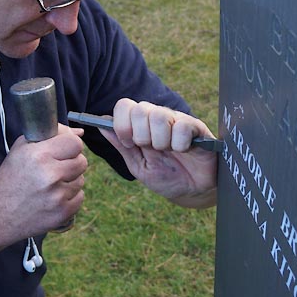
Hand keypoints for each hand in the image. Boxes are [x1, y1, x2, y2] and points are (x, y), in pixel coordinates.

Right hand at [0, 124, 87, 239]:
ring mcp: (57, 196)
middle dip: (72, 163)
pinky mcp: (62, 213)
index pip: (75, 143)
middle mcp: (49, 175)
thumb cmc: (10, 178)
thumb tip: (79, 132)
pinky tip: (52, 198)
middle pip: (82, 162)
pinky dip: (69, 198)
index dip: (72, 145)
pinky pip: (79, 198)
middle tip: (56, 168)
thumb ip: (51, 135)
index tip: (65, 150)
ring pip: (81, 180)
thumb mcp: (22, 149)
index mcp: (38, 155)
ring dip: (70, 181)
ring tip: (50, 185)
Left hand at [100, 99, 216, 207]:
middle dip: (141, 136)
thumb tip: (100, 125)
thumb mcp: (139, 165)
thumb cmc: (166, 177)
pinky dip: (180, 144)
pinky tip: (185, 150)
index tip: (129, 143)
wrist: (193, 191)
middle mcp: (158, 116)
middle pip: (139, 109)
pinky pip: (181, 127)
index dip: (122, 124)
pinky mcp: (196, 126)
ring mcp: (177, 120)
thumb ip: (121, 145)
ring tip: (169, 151)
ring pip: (158, 116)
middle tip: (152, 150)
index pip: (124, 106)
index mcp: (142, 123)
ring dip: (160, 142)